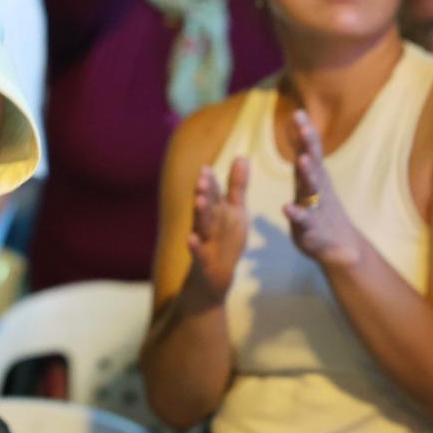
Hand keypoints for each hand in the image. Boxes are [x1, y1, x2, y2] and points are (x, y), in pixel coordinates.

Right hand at [186, 156, 249, 302]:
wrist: (214, 276)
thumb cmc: (224, 239)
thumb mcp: (235, 211)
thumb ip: (237, 185)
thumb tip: (242, 156)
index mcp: (215, 211)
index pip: (211, 193)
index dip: (209, 182)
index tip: (206, 168)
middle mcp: (207, 223)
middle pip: (205, 206)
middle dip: (203, 192)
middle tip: (201, 179)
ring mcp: (204, 242)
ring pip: (201, 225)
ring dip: (200, 213)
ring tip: (198, 200)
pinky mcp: (204, 261)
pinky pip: (199, 253)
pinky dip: (195, 246)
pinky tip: (191, 239)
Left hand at [283, 109, 367, 268]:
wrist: (339, 246)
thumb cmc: (319, 206)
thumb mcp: (310, 175)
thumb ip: (303, 149)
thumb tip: (298, 119)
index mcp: (313, 176)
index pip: (310, 150)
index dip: (305, 132)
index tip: (298, 113)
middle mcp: (315, 189)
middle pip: (312, 164)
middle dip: (308, 146)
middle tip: (305, 128)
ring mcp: (315, 208)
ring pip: (311, 188)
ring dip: (307, 174)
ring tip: (301, 161)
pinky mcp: (311, 229)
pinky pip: (303, 220)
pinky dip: (296, 214)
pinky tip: (286, 208)